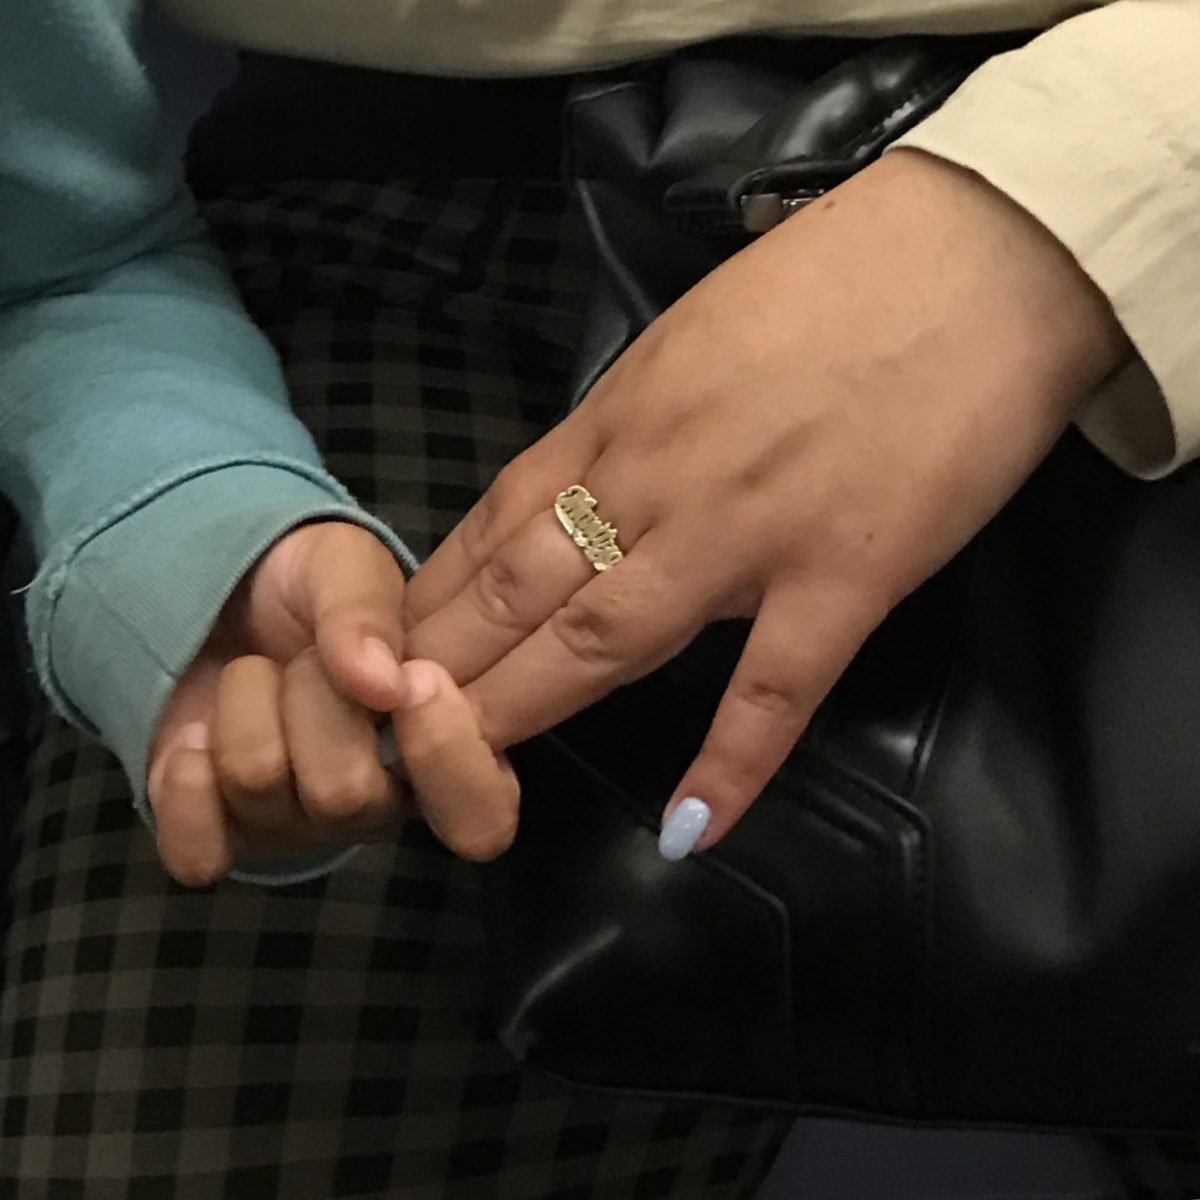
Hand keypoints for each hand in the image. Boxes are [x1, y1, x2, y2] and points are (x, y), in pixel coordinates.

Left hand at [150, 521, 516, 885]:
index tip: (417, 681)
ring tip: (255, 679)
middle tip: (303, 658)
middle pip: (347, 794)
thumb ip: (368, 611)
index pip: (481, 815)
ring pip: (261, 787)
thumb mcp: (347, 565)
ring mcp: (296, 829)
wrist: (219, 592)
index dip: (451, 762)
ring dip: (243, 705)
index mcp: (440, 744)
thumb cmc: (306, 584)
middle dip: (309, 696)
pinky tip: (196, 739)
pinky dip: (184, 782)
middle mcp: (378, 804)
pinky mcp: (217, 842)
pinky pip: (197, 851)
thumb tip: (383, 684)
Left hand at [402, 150, 1128, 850]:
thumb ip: (631, 424)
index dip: (435, 593)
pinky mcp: (848, 572)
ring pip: (610, 634)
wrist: (977, 251)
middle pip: (526, 585)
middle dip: (444, 662)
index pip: (499, 518)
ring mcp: (749, 530)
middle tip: (374, 727)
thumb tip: (582, 494)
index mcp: (624, 413)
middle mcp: (661, 477)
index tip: (383, 649)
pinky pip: (776, 684)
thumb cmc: (838, 278)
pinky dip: (733, 759)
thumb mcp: (694, 336)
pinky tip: (689, 827)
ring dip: (526, 705)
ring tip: (458, 768)